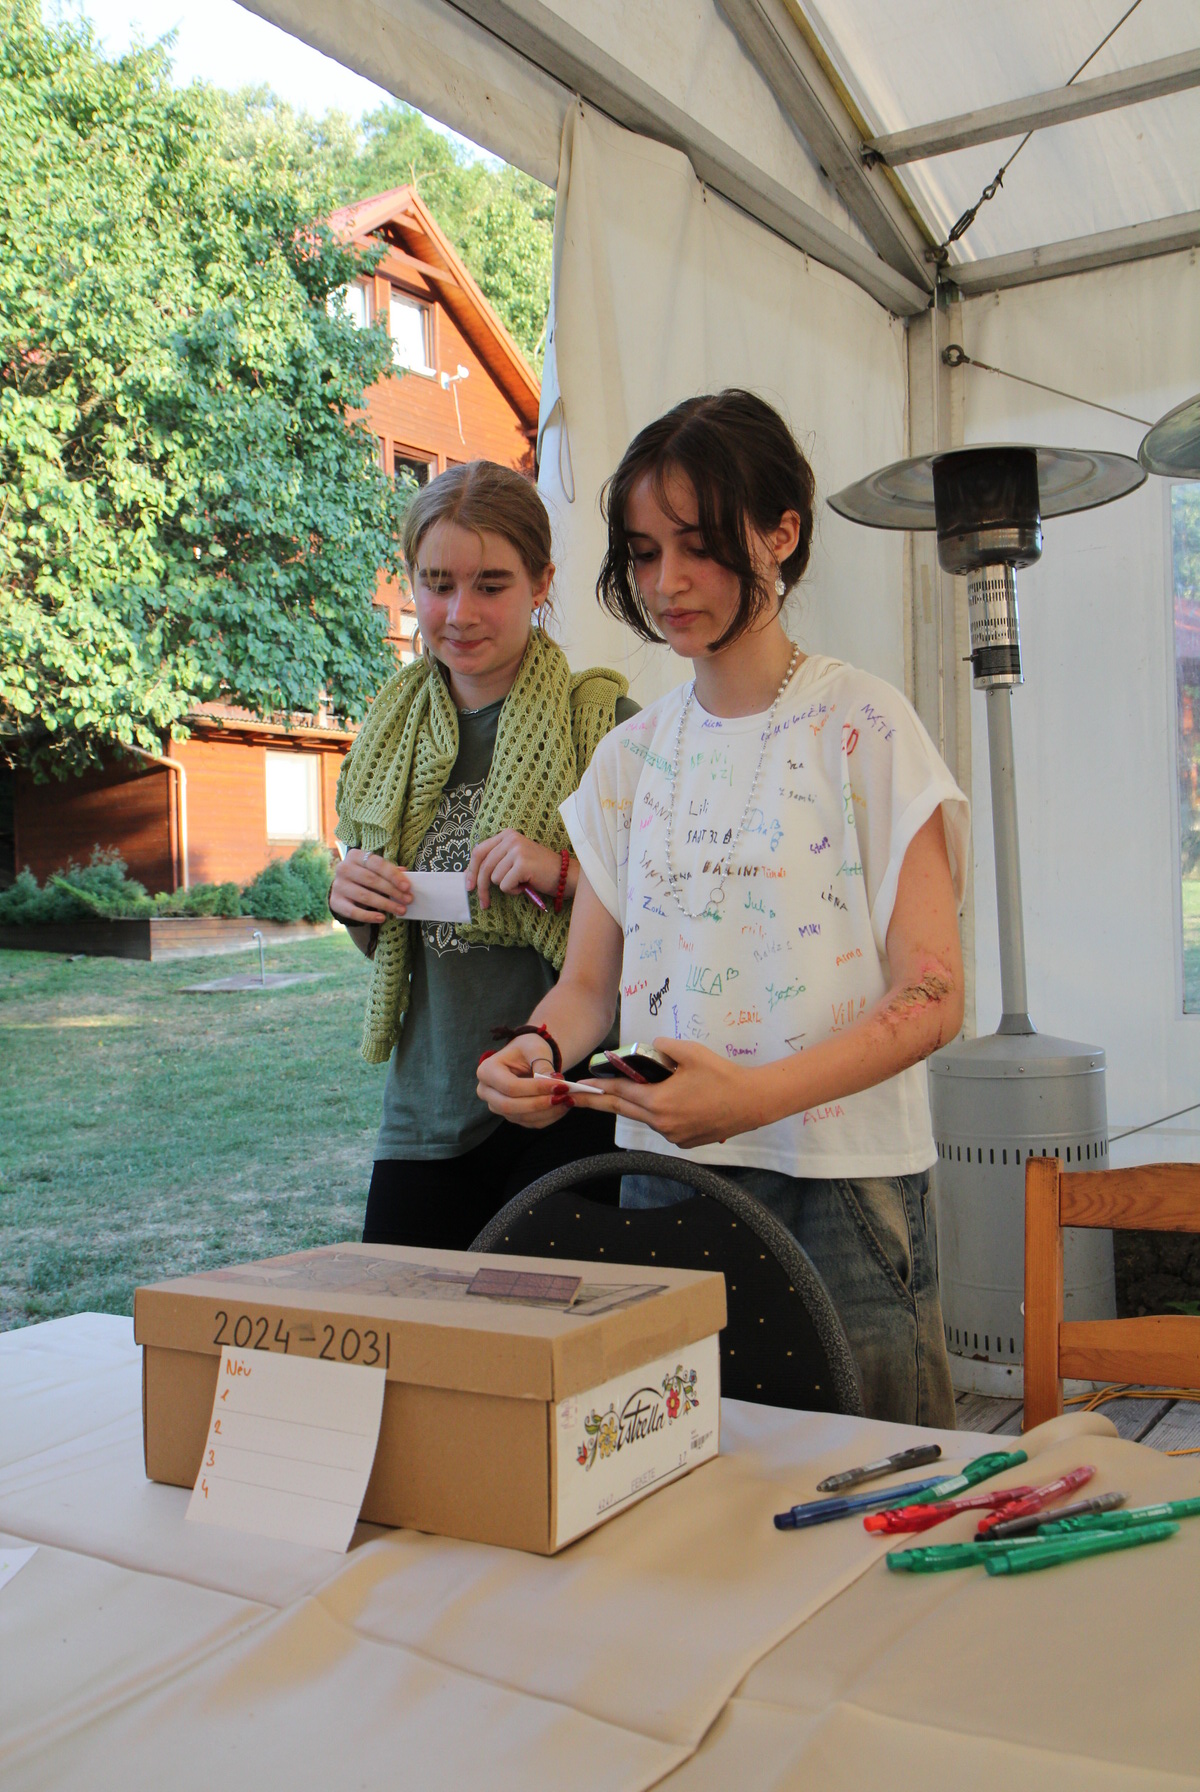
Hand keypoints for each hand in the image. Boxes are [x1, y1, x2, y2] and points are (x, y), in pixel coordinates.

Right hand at [328, 849, 411, 923]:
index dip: (393, 875)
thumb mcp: (375, 870)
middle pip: (372, 880)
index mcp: (355, 856)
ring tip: (400, 910)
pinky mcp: (335, 902)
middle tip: (407, 900)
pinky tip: (382, 918)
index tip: (407, 887)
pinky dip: (369, 916)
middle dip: (392, 891)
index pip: (377, 864)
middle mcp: (343, 868)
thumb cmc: (364, 876)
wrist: (343, 889)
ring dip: (385, 904)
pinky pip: (353, 911)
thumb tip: (405, 873)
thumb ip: (389, 871)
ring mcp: (338, 885)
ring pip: (365, 896)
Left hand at [467, 831, 565, 909]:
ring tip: (520, 883)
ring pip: (494, 878)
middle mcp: (510, 839)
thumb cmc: (538, 870)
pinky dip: (513, 891)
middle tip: (483, 903)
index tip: (468, 886)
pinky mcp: (522, 864)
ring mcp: (517, 850)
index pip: (479, 851)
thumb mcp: (514, 859)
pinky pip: (505, 885)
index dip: (471, 870)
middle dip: (481, 887)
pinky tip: (525, 885)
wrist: (564, 875)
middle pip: (484, 866)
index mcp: (506, 835)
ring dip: (506, 887)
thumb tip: (470, 876)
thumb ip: (495, 861)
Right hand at [477, 1035, 569, 1129]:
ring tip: (567, 1099)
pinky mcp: (510, 1115)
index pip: (510, 1086)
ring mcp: (496, 1106)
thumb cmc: (528, 1048)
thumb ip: (543, 1065)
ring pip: (520, 1117)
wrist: (526, 1055)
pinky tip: (562, 1106)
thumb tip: (555, 1084)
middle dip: (539, 1104)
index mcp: (487, 1071)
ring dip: (547, 1112)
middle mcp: (486, 1091)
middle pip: (509, 1106)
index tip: (560, 1085)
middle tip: (564, 1096)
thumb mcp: (535, 1049)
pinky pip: (529, 1122)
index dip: (535, 1089)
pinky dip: (548, 1117)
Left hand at [560, 1038, 767, 1148]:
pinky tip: (667, 1101)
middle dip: (600, 1102)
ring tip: (628, 1091)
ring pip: (645, 1118)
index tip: (579, 1087)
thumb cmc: (722, 1075)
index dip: (597, 1088)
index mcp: (658, 1102)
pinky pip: (663, 1126)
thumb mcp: (690, 1052)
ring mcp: (673, 1136)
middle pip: (623, 1110)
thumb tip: (651, 1046)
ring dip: (635, 1105)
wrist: (752, 1102)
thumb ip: (663, 1046)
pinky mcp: (685, 1142)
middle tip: (578, 1098)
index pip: (619, 1093)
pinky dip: (658, 1114)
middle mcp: (661, 1123)